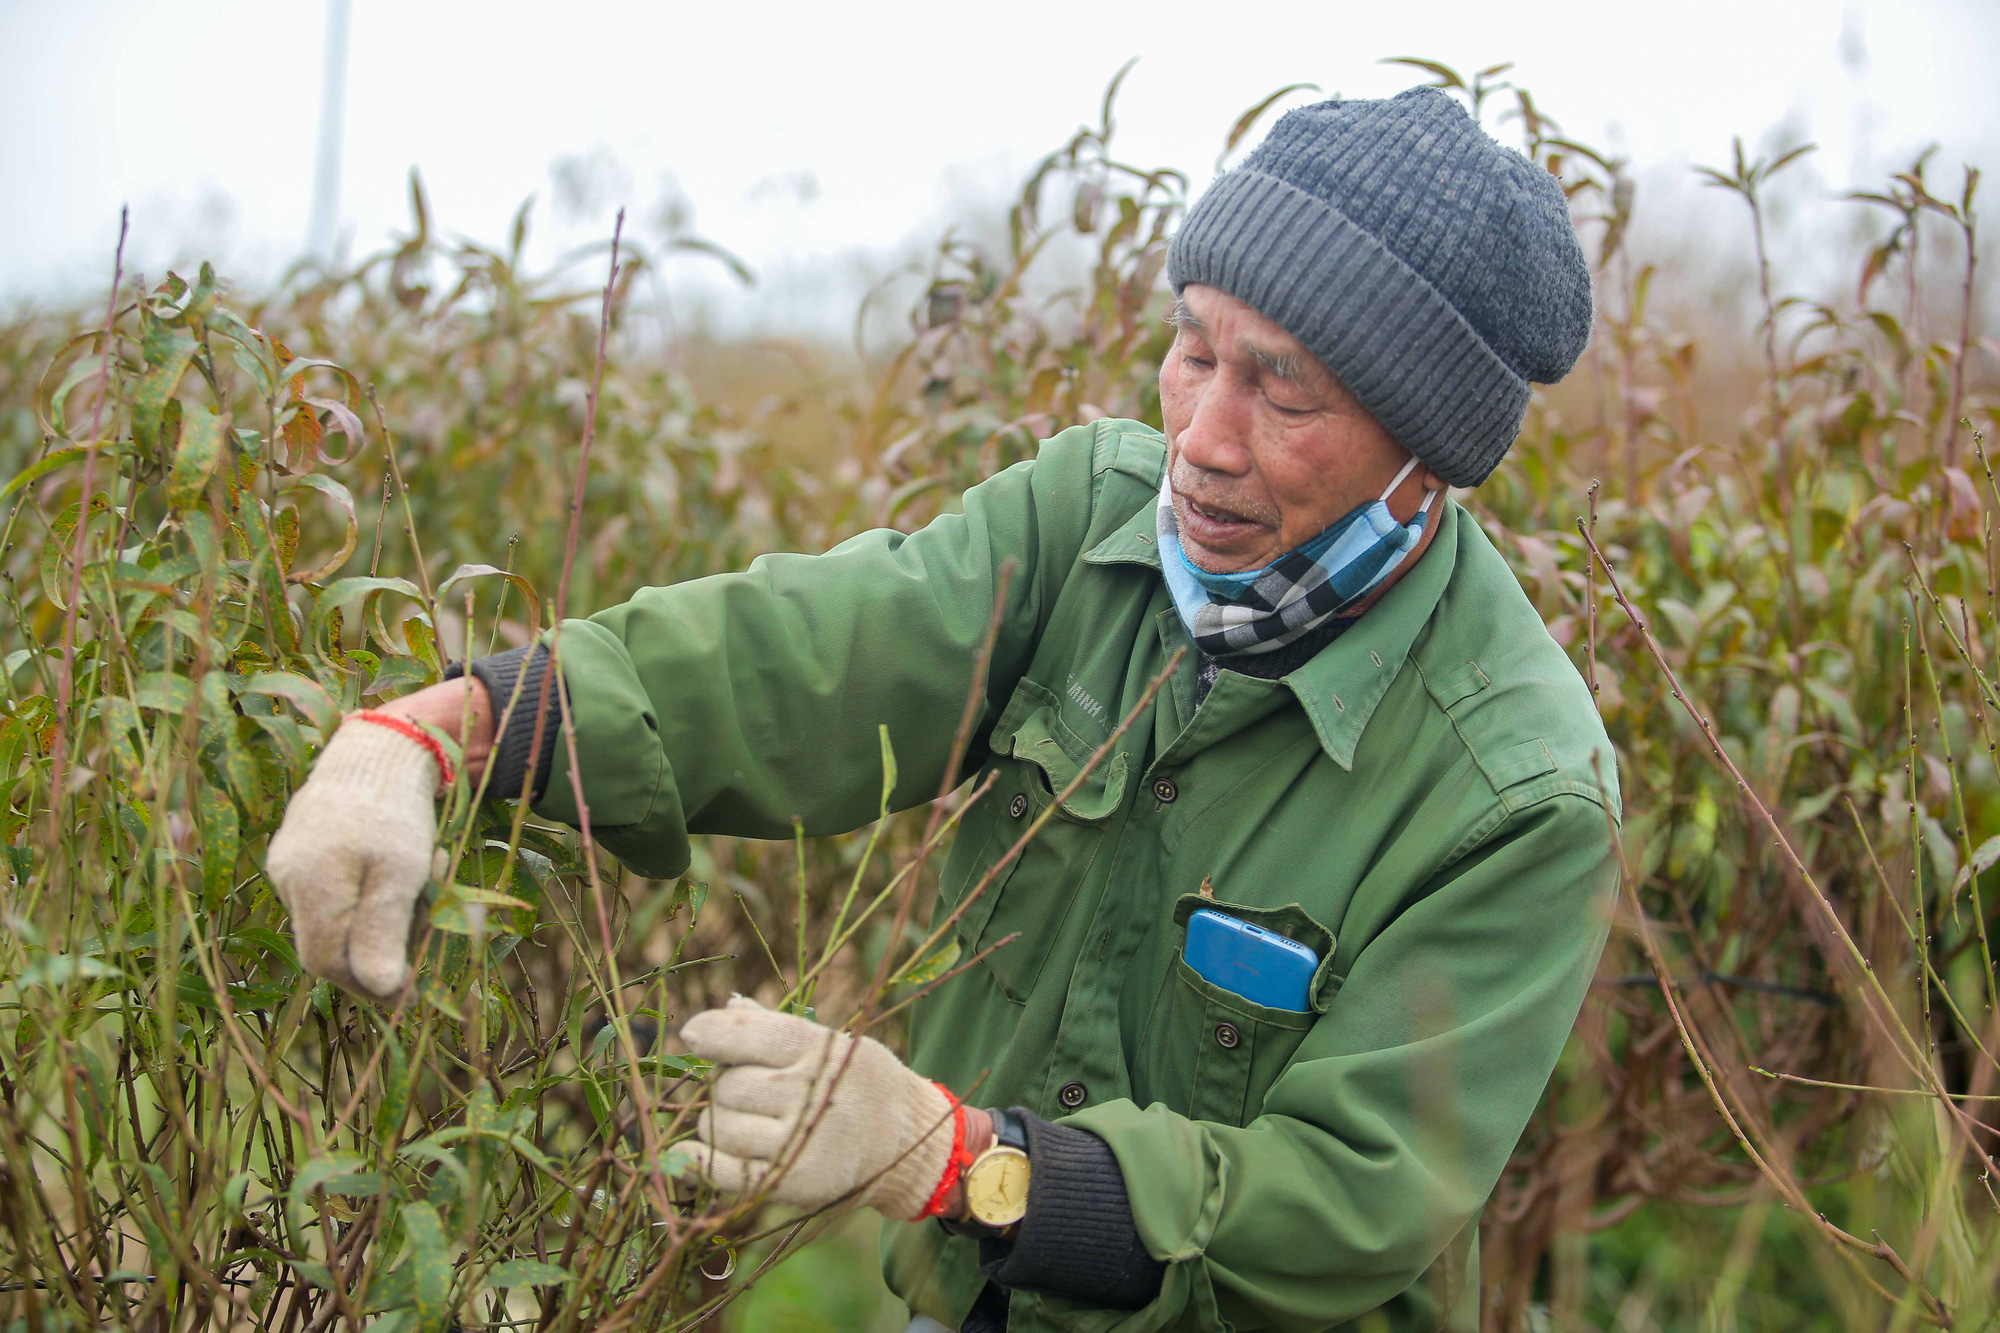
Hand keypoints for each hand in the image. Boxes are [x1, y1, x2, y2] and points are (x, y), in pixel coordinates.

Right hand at [265, 717, 443, 997]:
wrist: (380, 744)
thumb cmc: (395, 806)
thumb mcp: (401, 871)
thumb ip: (384, 929)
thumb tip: (378, 988)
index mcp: (309, 885)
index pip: (326, 962)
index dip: (366, 981)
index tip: (411, 985)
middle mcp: (288, 878)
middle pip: (332, 942)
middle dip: (384, 941)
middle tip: (431, 917)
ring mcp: (291, 863)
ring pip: (339, 916)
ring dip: (388, 912)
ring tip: (428, 872)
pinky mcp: (303, 850)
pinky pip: (338, 890)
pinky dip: (376, 888)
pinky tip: (408, 862)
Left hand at [677, 996, 961, 1220]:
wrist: (907, 1143)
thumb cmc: (860, 1083)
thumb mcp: (833, 1043)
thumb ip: (777, 1027)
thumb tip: (728, 1005)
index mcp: (818, 1048)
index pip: (746, 1032)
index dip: (711, 1032)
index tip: (693, 1034)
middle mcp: (809, 1092)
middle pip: (726, 1085)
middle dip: (726, 1085)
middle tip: (752, 1091)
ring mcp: (799, 1142)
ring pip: (718, 1125)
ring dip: (718, 1122)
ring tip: (748, 1121)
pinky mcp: (790, 1183)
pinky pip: (720, 1171)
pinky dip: (699, 1160)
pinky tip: (693, 1151)